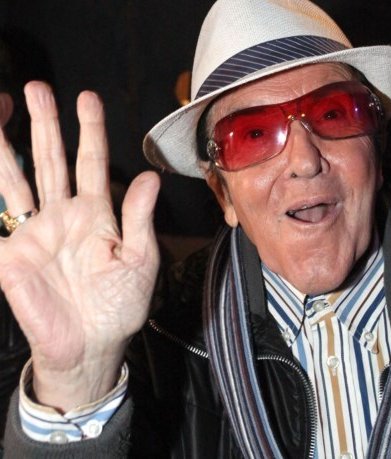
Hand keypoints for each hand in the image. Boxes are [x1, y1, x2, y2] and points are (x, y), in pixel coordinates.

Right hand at [0, 82, 159, 410]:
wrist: (94, 345)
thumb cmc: (121, 304)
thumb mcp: (140, 259)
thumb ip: (139, 218)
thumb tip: (149, 178)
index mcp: (96, 214)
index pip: (92, 163)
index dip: (90, 131)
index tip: (88, 99)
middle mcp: (64, 216)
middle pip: (52, 162)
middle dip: (46, 126)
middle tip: (39, 88)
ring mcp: (35, 233)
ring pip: (17, 182)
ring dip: (7, 149)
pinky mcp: (13, 256)